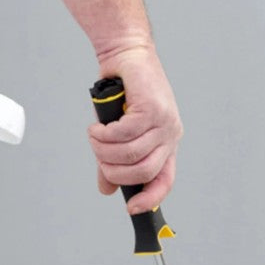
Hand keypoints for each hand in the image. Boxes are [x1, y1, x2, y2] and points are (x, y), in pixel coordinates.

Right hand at [88, 43, 182, 214]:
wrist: (126, 55)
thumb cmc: (123, 93)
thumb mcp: (119, 132)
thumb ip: (114, 161)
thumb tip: (107, 189)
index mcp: (166, 143)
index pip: (165, 180)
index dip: (149, 198)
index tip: (131, 208)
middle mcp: (170, 135)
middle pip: (143, 172)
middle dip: (113, 169)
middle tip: (98, 155)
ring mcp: (163, 122)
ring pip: (129, 154)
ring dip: (103, 150)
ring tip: (94, 136)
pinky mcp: (151, 108)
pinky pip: (123, 134)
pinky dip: (104, 134)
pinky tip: (97, 126)